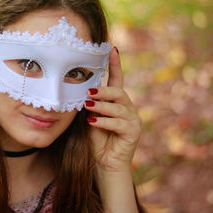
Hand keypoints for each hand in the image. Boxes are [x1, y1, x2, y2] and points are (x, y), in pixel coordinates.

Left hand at [84, 47, 141, 172]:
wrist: (104, 163)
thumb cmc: (95, 138)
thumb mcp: (89, 117)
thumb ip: (88, 103)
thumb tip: (78, 88)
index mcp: (116, 101)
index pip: (116, 79)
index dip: (115, 64)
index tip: (112, 49)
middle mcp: (127, 108)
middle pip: (119, 92)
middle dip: (104, 90)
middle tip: (88, 92)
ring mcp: (132, 120)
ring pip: (118, 107)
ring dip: (101, 106)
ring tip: (88, 105)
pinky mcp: (133, 132)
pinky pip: (119, 123)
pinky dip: (104, 122)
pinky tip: (92, 122)